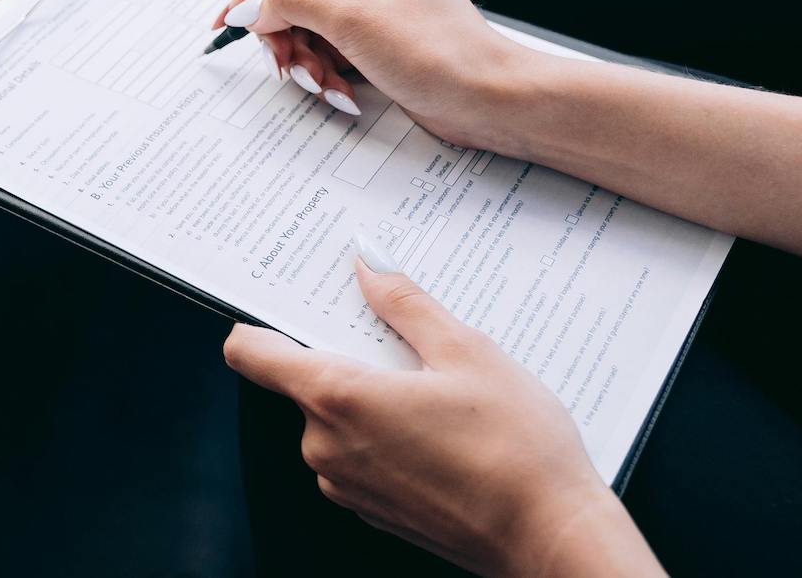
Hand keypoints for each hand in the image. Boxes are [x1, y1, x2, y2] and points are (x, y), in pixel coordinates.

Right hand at [213, 0, 536, 148]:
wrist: (487, 100)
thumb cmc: (440, 52)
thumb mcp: (351, 21)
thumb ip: (289, 4)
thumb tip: (248, 6)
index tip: (240, 15)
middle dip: (283, 30)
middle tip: (282, 60)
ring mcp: (372, 4)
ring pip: (306, 23)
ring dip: (303, 58)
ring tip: (320, 82)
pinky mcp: (374, 38)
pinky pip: (326, 48)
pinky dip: (324, 72)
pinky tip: (341, 92)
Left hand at [223, 252, 662, 577]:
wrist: (552, 538)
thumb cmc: (517, 449)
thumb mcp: (467, 351)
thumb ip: (405, 303)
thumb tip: (369, 263)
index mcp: (336, 398)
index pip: (250, 352)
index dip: (258, 321)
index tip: (283, 303)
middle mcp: (325, 446)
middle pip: (305, 380)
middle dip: (346, 355)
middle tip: (402, 340)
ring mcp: (346, 484)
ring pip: (336, 418)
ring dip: (372, 396)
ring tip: (438, 389)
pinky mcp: (371, 509)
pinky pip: (359, 454)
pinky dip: (386, 433)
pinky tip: (442, 429)